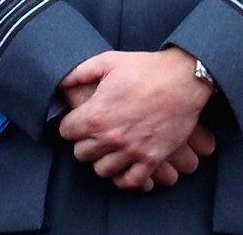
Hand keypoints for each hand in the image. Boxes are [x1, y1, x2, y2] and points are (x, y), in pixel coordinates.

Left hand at [58, 48, 214, 189]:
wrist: (182, 79)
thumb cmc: (144, 68)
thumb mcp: (108, 61)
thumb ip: (78, 73)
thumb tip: (60, 83)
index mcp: (97, 115)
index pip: (66, 132)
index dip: (71, 124)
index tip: (79, 119)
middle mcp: (111, 138)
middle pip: (81, 154)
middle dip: (84, 142)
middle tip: (94, 132)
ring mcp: (132, 151)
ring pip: (102, 170)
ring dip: (102, 159)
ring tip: (109, 146)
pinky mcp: (152, 159)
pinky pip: (130, 181)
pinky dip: (124, 176)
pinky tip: (124, 163)